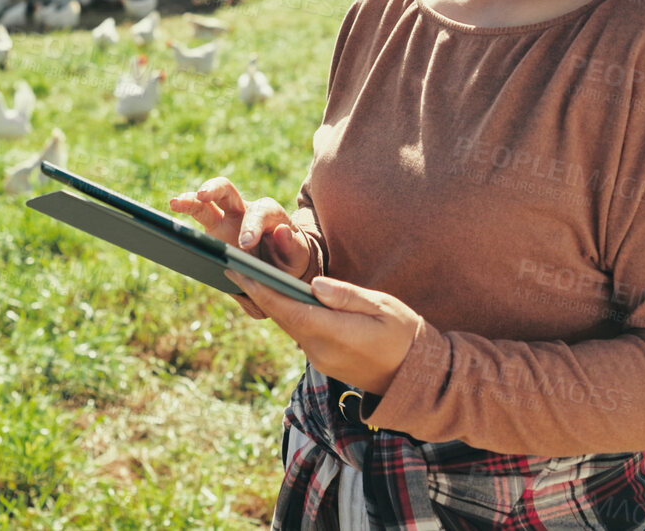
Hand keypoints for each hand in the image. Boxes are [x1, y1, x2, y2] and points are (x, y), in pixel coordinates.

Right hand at [170, 176, 312, 273]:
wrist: (281, 265)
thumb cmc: (290, 260)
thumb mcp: (298, 257)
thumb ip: (292, 247)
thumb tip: (282, 231)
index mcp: (271, 216)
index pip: (262, 211)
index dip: (253, 225)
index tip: (245, 243)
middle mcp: (245, 210)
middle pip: (229, 190)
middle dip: (215, 189)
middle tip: (203, 195)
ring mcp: (226, 217)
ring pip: (207, 199)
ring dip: (192, 197)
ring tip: (176, 202)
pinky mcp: (213, 228)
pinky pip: (197, 214)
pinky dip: (185, 208)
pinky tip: (172, 207)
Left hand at [225, 271, 423, 396]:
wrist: (414, 377)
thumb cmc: (404, 334)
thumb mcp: (383, 307)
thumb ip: (347, 296)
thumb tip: (314, 284)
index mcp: (336, 334)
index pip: (290, 310)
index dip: (262, 290)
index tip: (238, 272)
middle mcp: (321, 351)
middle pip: (282, 317)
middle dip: (257, 292)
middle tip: (230, 267)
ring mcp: (320, 359)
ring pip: (288, 325)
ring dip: (269, 303)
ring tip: (247, 276)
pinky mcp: (322, 361)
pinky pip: (298, 333)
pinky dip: (285, 314)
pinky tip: (277, 297)